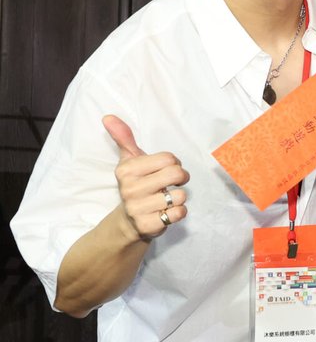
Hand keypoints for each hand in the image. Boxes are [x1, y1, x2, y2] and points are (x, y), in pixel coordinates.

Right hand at [103, 115, 189, 241]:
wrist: (129, 221)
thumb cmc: (136, 185)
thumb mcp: (130, 160)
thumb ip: (124, 138)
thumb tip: (108, 116)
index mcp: (127, 170)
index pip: (169, 158)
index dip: (173, 163)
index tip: (164, 170)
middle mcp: (129, 188)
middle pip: (176, 174)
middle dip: (181, 178)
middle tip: (171, 183)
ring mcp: (137, 208)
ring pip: (180, 195)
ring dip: (179, 197)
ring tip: (165, 199)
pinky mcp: (148, 225)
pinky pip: (179, 213)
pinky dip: (179, 212)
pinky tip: (166, 212)